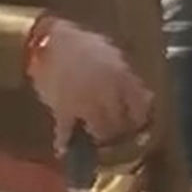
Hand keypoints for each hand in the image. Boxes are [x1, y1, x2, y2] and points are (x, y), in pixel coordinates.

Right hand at [26, 18, 152, 153]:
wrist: (47, 42)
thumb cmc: (80, 45)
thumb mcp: (111, 54)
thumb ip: (127, 78)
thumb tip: (144, 98)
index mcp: (122, 77)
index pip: (140, 107)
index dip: (140, 117)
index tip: (137, 122)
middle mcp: (107, 94)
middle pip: (121, 123)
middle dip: (121, 130)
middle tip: (117, 132)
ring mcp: (84, 104)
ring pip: (100, 132)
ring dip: (100, 137)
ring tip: (97, 138)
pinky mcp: (62, 111)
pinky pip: (66, 132)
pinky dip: (64, 142)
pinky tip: (63, 150)